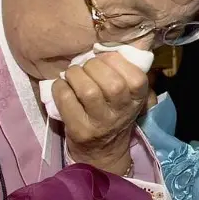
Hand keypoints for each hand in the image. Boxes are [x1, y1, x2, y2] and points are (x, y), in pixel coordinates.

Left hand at [52, 52, 148, 175]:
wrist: (103, 152)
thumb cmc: (115, 113)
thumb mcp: (131, 95)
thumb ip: (128, 73)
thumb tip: (113, 48)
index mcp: (138, 98)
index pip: (134, 75)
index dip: (115, 61)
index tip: (104, 60)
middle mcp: (122, 112)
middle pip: (110, 82)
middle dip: (93, 67)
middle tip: (85, 67)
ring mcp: (100, 123)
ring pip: (88, 90)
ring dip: (75, 75)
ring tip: (72, 74)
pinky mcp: (79, 130)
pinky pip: (66, 101)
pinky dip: (60, 87)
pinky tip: (61, 86)